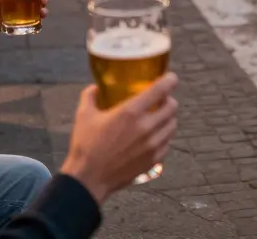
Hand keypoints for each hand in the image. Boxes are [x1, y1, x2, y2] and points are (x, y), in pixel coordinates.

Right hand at [60, 73, 179, 204]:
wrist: (88, 179)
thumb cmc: (85, 146)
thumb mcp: (83, 116)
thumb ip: (90, 97)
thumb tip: (94, 88)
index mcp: (130, 112)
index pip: (160, 89)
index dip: (170, 80)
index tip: (171, 78)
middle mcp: (145, 127)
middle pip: (171, 107)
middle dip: (169, 100)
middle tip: (162, 99)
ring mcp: (151, 145)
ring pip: (172, 125)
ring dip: (168, 118)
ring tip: (160, 117)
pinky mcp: (152, 160)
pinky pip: (167, 143)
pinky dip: (164, 137)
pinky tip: (155, 136)